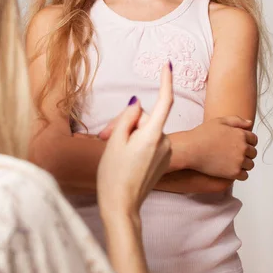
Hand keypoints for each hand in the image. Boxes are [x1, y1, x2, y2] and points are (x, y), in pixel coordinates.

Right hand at [97, 63, 172, 218]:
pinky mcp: (162, 160)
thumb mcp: (114, 140)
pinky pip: (149, 142)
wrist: (121, 206)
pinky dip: (135, 144)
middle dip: (125, 123)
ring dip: (128, 135)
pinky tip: (123, 157)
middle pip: (144, 118)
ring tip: (111, 149)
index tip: (167, 65)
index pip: (164, 102)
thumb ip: (127, 118)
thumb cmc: (114, 175)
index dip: (166, 82)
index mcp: (153, 135)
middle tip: (105, 136)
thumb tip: (138, 105)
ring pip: (145, 130)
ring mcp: (165, 152)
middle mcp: (164, 142)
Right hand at [188, 116, 257, 179]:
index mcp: (240, 134)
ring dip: (243, 164)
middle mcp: (242, 147)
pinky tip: (230, 169)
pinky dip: (239, 174)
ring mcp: (239, 160)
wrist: (190, 150)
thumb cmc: (202, 135)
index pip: (254, 139)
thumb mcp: (219, 121)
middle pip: (253, 153)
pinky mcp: (234, 172)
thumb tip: (250, 123)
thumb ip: (236, 120)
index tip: (240, 145)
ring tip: (231, 162)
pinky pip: (244, 176)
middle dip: (246, 153)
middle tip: (234, 154)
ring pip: (250, 165)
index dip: (248, 142)